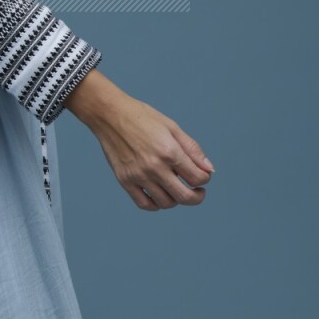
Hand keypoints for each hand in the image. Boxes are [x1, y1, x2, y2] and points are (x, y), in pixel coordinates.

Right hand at [65, 70, 215, 210]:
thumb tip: (209, 169)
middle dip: (197, 197)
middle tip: (198, 192)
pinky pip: (145, 204)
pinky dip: (156, 204)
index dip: (205, 178)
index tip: (203, 175)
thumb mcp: (171, 127)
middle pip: (185, 197)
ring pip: (166, 203)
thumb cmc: (141, 117)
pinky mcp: (125, 181)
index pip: (197, 177)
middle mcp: (155, 167)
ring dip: (176, 199)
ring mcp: (139, 176)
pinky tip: (160, 194)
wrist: (109, 114)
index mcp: (169, 151)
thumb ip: (192, 149)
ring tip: (176, 189)